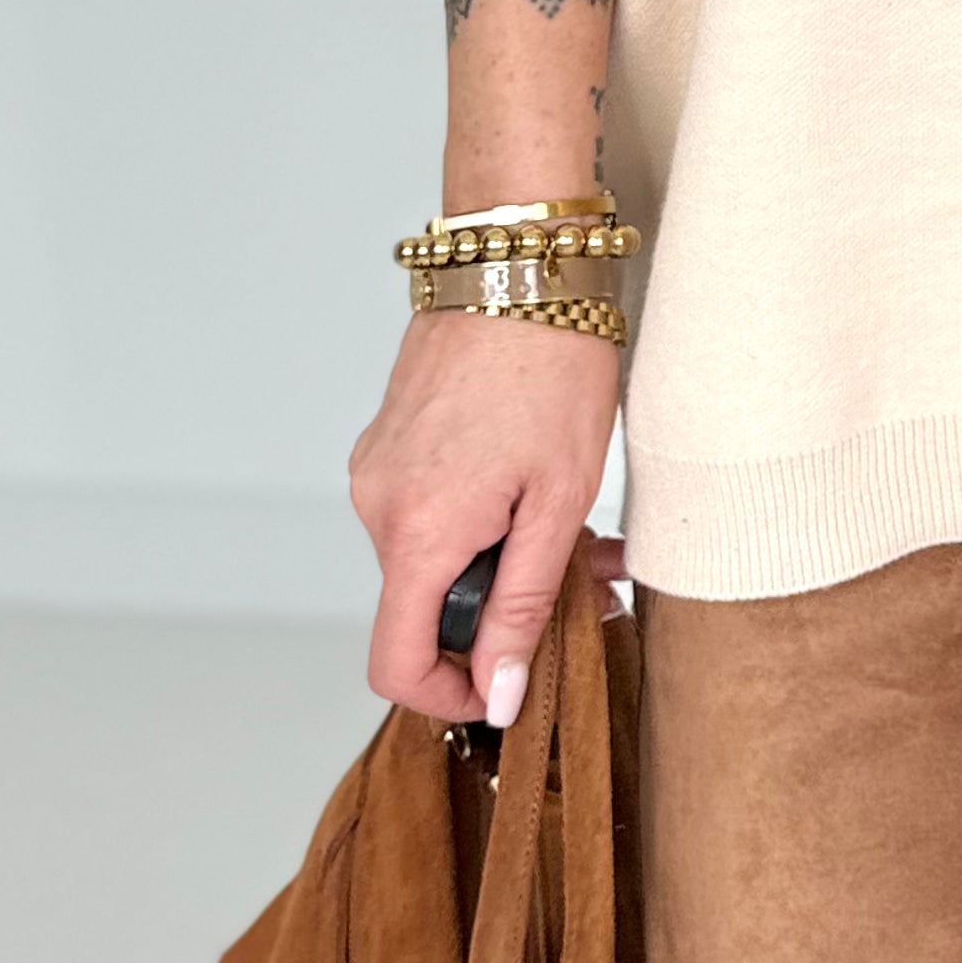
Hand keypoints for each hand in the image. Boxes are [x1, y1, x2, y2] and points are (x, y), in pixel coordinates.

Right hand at [350, 310, 624, 725]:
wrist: (518, 266)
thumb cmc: (552, 368)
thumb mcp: (560, 501)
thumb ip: (523, 607)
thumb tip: (496, 694)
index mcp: (417, 531)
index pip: (395, 664)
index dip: (447, 696)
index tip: (504, 686)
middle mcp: (376, 505)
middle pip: (423, 608)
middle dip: (501, 612)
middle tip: (585, 580)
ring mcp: (376, 469)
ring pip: (431, 556)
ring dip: (498, 559)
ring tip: (574, 520)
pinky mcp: (388, 443)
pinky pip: (426, 510)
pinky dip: (478, 518)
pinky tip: (536, 483)